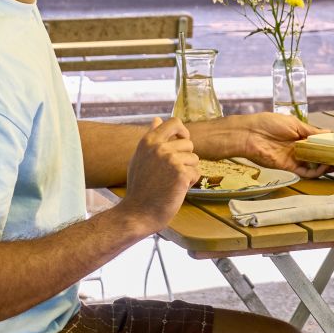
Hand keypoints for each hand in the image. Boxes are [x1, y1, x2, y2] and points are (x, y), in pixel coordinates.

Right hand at [122, 117, 199, 231]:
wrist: (137, 213)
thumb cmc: (139, 187)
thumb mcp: (139, 158)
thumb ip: (151, 138)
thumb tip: (157, 119)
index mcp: (149, 141)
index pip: (174, 122)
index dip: (182, 131)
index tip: (182, 142)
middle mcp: (160, 147)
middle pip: (188, 143)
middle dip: (185, 158)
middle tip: (172, 174)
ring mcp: (171, 160)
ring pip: (194, 159)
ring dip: (188, 171)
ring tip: (172, 183)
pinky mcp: (181, 174)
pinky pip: (196, 173)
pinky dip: (190, 183)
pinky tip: (176, 190)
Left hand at [230, 111, 331, 177]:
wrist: (250, 134)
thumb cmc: (269, 124)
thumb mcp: (294, 123)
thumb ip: (311, 131)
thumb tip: (329, 133)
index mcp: (300, 135)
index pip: (319, 142)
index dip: (330, 145)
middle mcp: (298, 148)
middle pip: (319, 155)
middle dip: (331, 157)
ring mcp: (294, 158)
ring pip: (314, 165)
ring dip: (327, 165)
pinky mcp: (289, 167)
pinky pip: (305, 172)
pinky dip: (316, 171)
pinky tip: (324, 167)